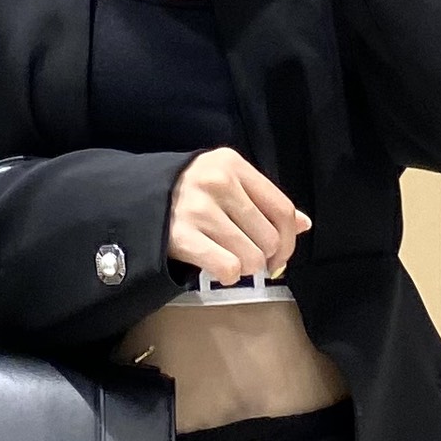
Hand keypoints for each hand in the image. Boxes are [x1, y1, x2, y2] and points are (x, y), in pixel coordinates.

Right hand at [167, 147, 310, 285]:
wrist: (137, 201)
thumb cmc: (190, 195)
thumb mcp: (226, 184)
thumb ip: (263, 201)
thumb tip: (304, 224)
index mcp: (232, 164)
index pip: (282, 208)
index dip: (289, 240)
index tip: (280, 255)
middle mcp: (216, 182)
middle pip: (269, 238)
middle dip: (265, 257)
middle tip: (250, 258)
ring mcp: (198, 209)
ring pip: (251, 257)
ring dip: (246, 268)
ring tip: (230, 259)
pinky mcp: (181, 236)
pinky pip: (228, 268)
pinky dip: (228, 275)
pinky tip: (217, 267)